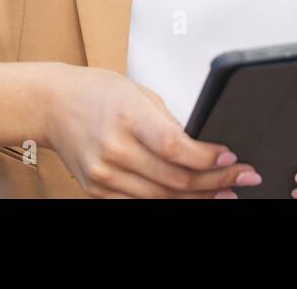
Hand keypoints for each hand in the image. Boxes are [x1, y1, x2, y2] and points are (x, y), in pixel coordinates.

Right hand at [45, 65, 262, 197]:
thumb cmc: (97, 93)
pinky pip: (141, 204)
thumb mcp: (139, 93)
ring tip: (224, 193)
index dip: (208, 159)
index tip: (231, 158)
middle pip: (174, 179)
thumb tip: (203, 148)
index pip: (175, 147)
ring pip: (162, 198)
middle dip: (215, 182)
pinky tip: (190, 197)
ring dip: (198, 197)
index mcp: (127, 116)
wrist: (54, 105)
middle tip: (242, 178)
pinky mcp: (97, 190)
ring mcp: (103, 174)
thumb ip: (169, 123)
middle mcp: (113, 149)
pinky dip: (169, 202)